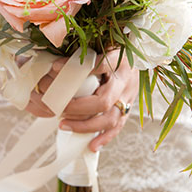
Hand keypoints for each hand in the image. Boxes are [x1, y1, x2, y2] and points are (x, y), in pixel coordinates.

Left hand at [24, 54, 138, 150]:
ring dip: (85, 125)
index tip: (53, 67)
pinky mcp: (127, 109)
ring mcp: (128, 98)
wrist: (138, 57)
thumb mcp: (101, 44)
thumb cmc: (112, 50)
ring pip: (110, 119)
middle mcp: (125, 82)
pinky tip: (91, 146)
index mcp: (118, 62)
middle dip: (77, 107)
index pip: (98, 65)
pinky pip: (117, 128)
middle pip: (103, 101)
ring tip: (62, 124)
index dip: (76, 69)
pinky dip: (104, 138)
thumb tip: (53, 62)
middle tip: (58, 107)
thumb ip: (83, 52)